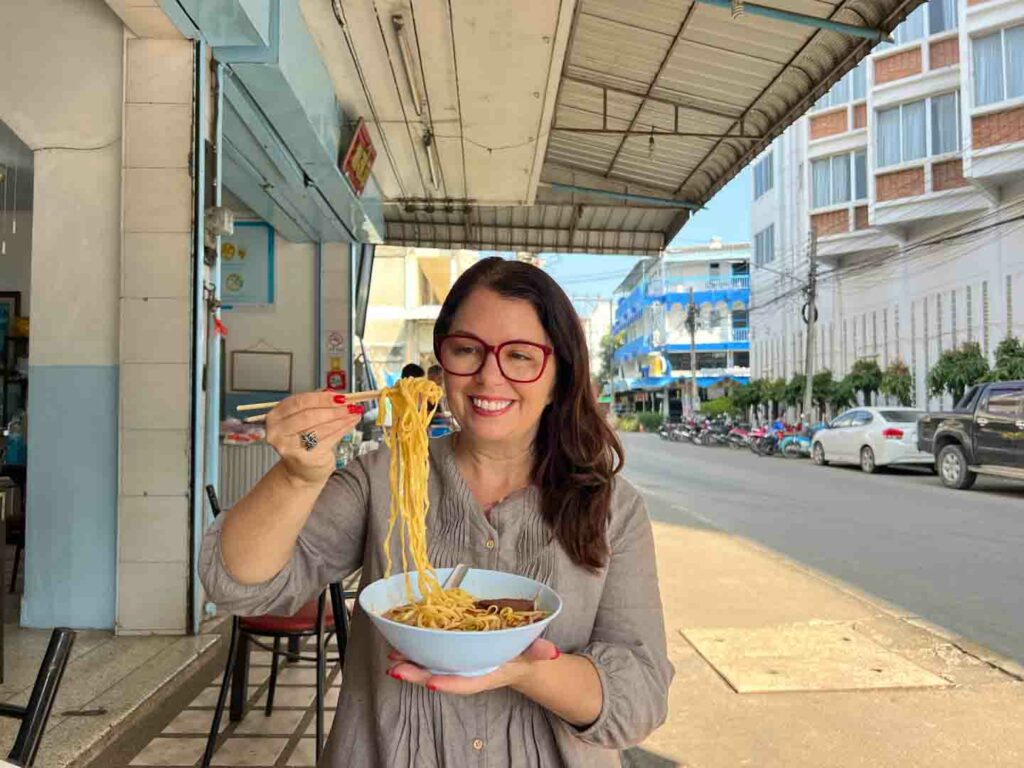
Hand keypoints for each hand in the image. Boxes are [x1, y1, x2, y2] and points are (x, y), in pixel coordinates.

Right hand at [265, 391, 363, 485]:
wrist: (299, 470)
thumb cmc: (301, 440)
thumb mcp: (303, 418)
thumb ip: (315, 404)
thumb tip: (335, 394)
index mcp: (275, 416)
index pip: (299, 402)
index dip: (321, 398)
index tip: (339, 396)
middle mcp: (278, 432)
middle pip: (309, 415)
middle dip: (333, 409)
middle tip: (350, 405)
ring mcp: (289, 446)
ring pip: (320, 428)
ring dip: (341, 419)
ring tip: (354, 412)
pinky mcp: (304, 458)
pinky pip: (328, 439)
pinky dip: (342, 429)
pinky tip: (351, 423)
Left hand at [385, 638, 560, 694]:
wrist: (518, 659)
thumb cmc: (523, 654)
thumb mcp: (533, 652)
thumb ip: (540, 651)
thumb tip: (551, 652)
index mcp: (486, 673)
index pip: (466, 683)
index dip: (449, 684)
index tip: (432, 683)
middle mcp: (467, 671)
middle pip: (440, 676)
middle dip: (417, 674)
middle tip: (396, 668)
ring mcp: (457, 665)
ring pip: (430, 667)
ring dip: (410, 663)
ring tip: (392, 656)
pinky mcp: (451, 654)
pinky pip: (430, 654)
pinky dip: (414, 650)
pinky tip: (399, 645)